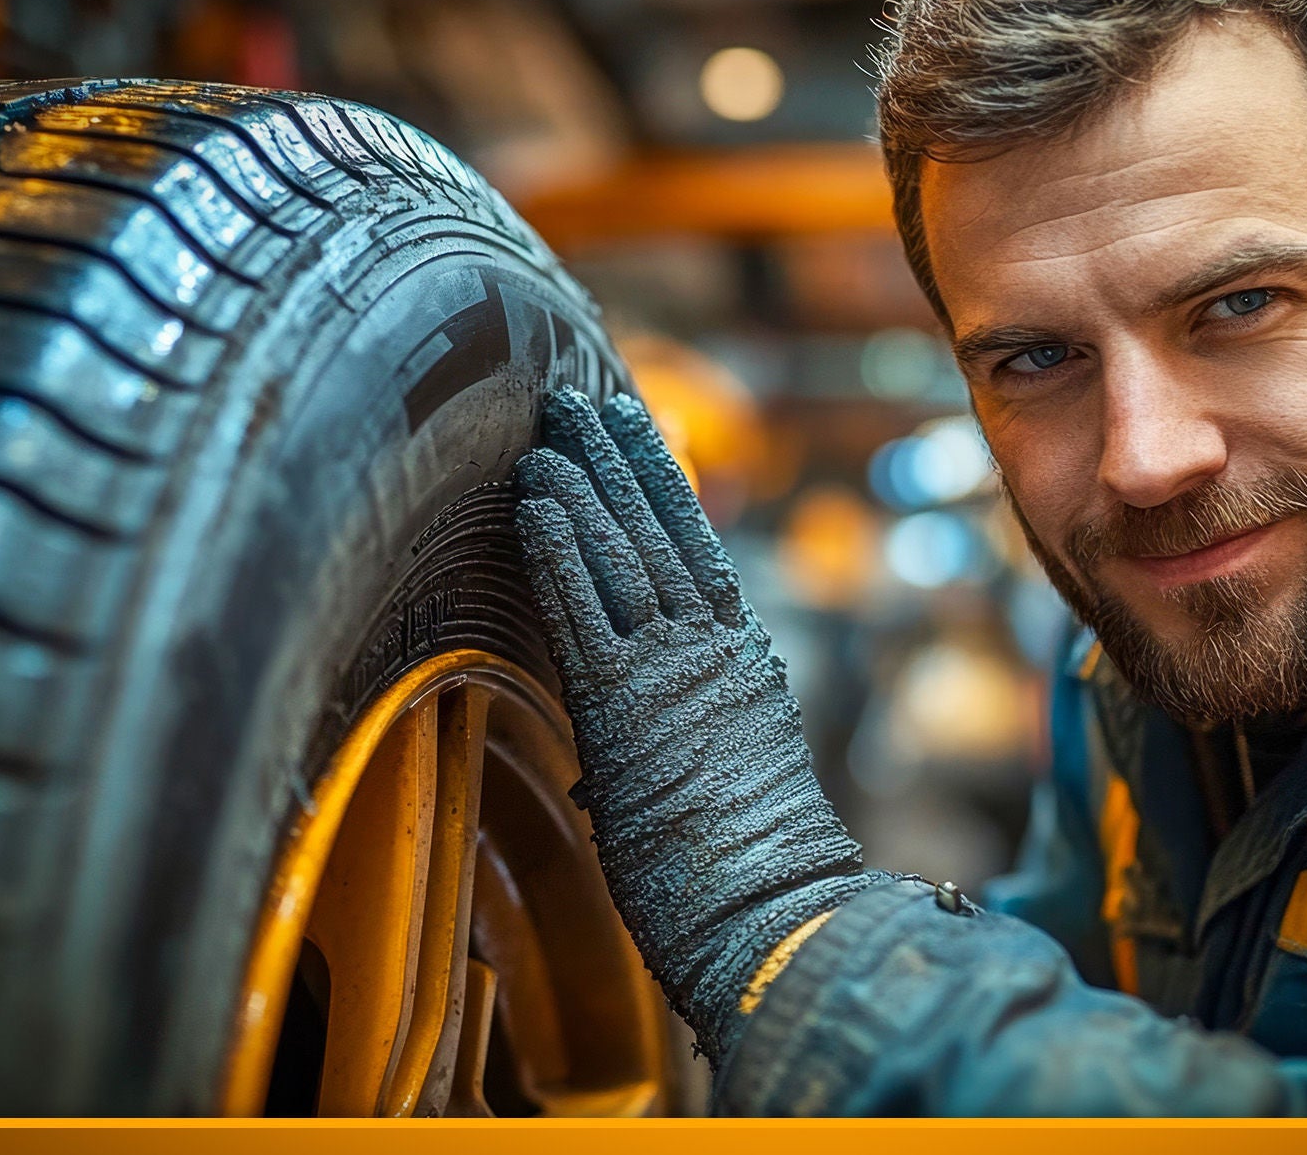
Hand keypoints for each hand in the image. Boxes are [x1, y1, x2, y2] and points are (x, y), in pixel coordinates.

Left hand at [513, 388, 886, 1061]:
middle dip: (613, 459)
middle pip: (657, 530)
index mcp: (743, 658)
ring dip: (577, 485)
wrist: (774, 905)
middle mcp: (712, 647)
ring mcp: (670, 669)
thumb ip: (685, 736)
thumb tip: (626, 750)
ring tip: (543, 431)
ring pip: (620, 552)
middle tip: (576, 399)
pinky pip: (583, 606)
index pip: (696, 549)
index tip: (634, 431)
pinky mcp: (624, 701)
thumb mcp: (727, 776)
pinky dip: (557, 546)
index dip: (659, 484)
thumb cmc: (750, 870)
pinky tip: (533, 499)